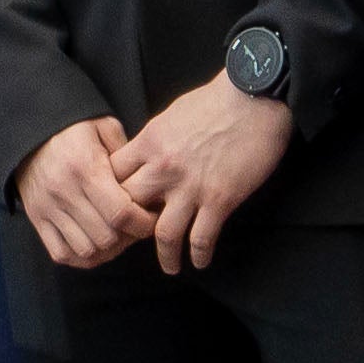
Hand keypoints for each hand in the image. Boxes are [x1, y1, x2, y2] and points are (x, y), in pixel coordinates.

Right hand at [15, 114, 152, 270]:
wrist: (29, 131)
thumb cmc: (73, 130)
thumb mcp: (103, 127)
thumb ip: (127, 153)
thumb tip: (147, 182)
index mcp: (86, 168)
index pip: (121, 212)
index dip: (143, 223)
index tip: (152, 220)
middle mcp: (65, 191)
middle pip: (106, 236)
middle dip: (127, 237)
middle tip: (135, 228)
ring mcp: (48, 208)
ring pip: (86, 250)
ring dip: (106, 250)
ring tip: (116, 236)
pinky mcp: (37, 218)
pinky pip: (61, 253)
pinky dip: (80, 256)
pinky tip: (93, 244)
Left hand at [117, 76, 296, 273]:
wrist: (254, 97)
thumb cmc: (215, 100)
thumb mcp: (171, 115)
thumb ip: (155, 140)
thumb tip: (146, 158)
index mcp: (149, 142)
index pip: (112, 176)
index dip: (109, 195)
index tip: (116, 209)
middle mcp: (163, 167)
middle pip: (129, 208)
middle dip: (130, 229)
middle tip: (138, 243)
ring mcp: (191, 186)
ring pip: (163, 234)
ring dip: (165, 256)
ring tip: (170, 266)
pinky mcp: (219, 199)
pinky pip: (201, 238)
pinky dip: (199, 255)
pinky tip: (200, 261)